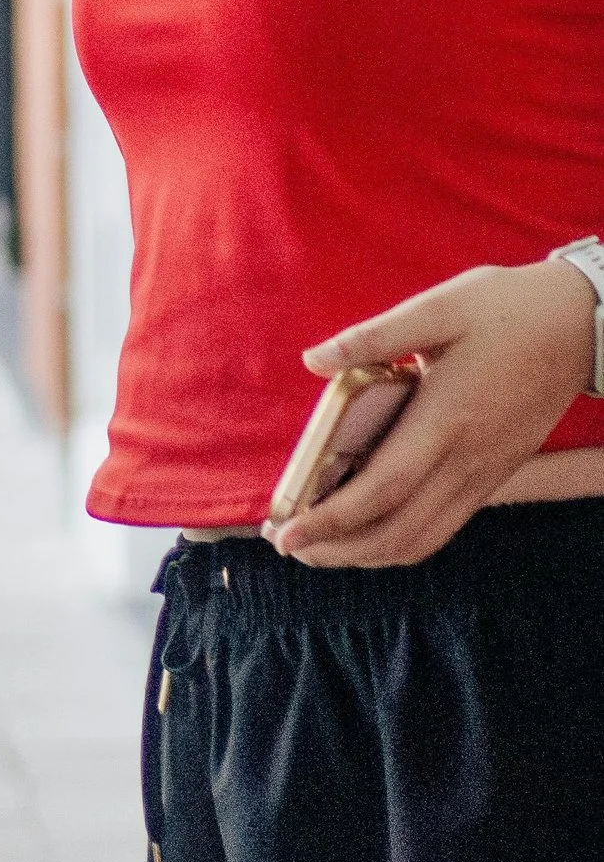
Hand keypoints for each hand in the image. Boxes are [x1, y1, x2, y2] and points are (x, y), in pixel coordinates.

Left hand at [267, 258, 597, 567]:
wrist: (581, 328)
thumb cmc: (506, 309)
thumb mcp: (438, 307)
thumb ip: (373, 337)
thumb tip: (314, 359)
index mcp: (445, 419)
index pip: (381, 490)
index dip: (331, 519)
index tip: (287, 532)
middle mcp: (466, 461)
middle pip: (397, 533)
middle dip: (339, 550)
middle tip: (290, 546)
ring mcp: (484, 474)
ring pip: (422, 540)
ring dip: (367, 553)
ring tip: (322, 546)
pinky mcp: (494, 475)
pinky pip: (443, 526)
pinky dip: (402, 540)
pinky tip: (371, 526)